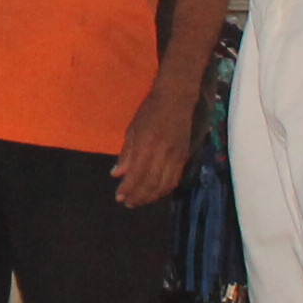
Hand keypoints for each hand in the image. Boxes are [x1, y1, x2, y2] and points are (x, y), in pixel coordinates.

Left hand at [111, 85, 194, 209]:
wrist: (177, 99)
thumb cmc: (150, 110)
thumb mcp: (133, 129)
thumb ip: (126, 154)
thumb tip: (117, 174)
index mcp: (147, 144)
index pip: (137, 173)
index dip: (128, 188)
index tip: (119, 196)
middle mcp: (163, 153)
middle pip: (151, 182)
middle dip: (139, 196)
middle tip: (128, 203)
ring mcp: (176, 156)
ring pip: (164, 184)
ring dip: (151, 196)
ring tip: (139, 202)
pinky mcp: (185, 157)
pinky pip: (175, 179)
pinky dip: (165, 189)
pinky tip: (156, 193)